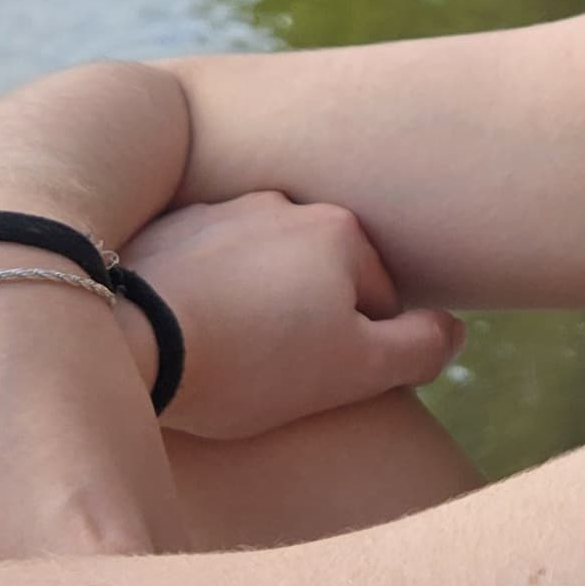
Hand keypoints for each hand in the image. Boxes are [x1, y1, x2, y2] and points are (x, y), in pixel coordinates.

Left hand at [121, 193, 463, 441]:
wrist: (128, 339)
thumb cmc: (249, 362)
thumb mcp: (354, 371)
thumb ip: (419, 348)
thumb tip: (456, 329)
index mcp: (341, 232)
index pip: (379, 300)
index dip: (356, 351)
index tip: (316, 380)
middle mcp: (286, 204)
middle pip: (320, 276)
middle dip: (307, 320)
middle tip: (271, 373)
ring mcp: (222, 209)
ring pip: (262, 267)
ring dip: (255, 303)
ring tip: (225, 354)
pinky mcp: (167, 227)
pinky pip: (206, 264)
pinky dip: (206, 293)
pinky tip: (186, 333)